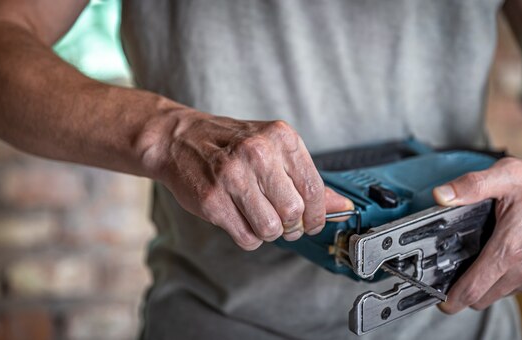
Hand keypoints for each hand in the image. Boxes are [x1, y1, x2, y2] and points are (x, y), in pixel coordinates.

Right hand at [145, 111, 352, 249]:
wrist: (179, 139)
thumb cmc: (230, 145)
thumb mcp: (273, 150)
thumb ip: (306, 180)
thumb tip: (341, 208)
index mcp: (280, 137)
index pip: (314, 189)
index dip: (317, 215)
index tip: (311, 222)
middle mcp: (257, 153)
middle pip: (293, 213)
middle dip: (292, 226)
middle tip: (282, 222)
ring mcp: (232, 176)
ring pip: (271, 229)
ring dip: (268, 232)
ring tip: (258, 218)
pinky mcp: (212, 200)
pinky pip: (246, 238)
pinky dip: (248, 237)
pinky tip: (240, 219)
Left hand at [432, 156, 521, 312]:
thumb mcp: (505, 176)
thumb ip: (469, 187)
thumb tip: (441, 195)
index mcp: (509, 251)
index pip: (472, 291)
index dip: (450, 298)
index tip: (437, 296)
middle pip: (480, 298)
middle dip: (463, 289)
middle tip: (452, 267)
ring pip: (496, 294)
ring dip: (483, 284)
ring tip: (477, 257)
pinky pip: (512, 288)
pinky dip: (500, 279)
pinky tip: (498, 255)